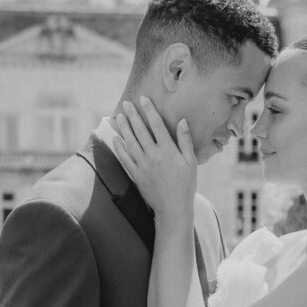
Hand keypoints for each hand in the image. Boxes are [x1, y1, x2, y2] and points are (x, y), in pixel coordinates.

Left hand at [111, 96, 196, 216]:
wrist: (173, 208)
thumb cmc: (185, 185)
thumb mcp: (191, 162)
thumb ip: (185, 141)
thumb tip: (182, 121)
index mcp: (168, 150)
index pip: (156, 125)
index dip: (149, 110)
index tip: (143, 99)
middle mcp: (153, 155)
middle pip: (140, 130)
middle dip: (132, 115)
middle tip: (126, 104)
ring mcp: (142, 165)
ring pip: (130, 142)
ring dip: (123, 128)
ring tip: (119, 116)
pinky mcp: (136, 175)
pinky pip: (125, 158)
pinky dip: (119, 148)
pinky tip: (115, 139)